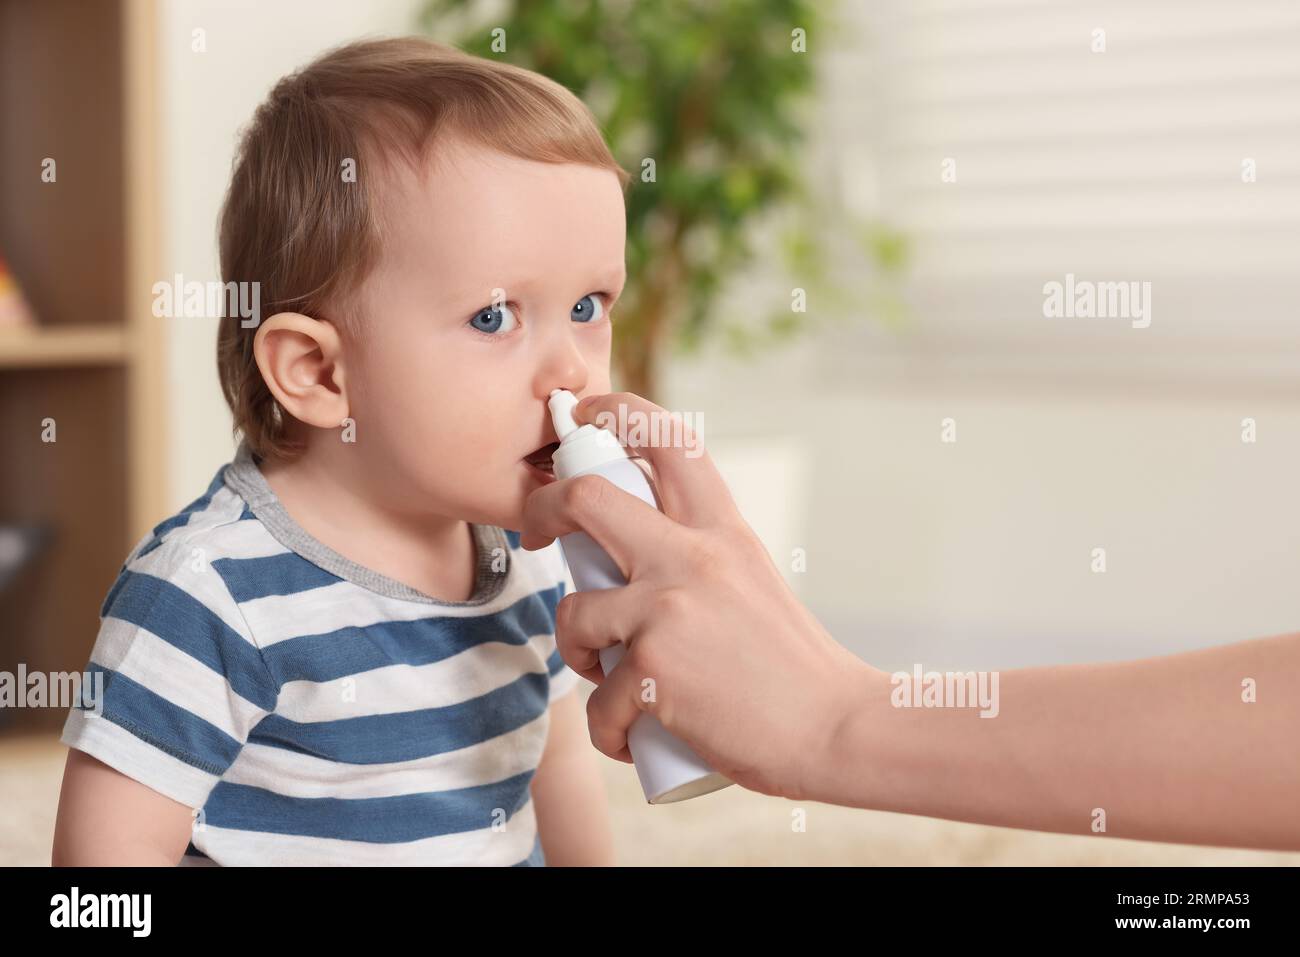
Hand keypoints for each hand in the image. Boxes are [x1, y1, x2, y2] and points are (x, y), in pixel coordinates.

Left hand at [521, 391, 874, 800]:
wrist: (833, 729)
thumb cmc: (791, 666)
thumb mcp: (750, 579)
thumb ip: (700, 555)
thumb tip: (633, 549)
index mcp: (721, 529)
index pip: (667, 439)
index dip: (615, 410)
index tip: (583, 417)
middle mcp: (692, 556)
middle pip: (586, 496)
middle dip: (543, 508)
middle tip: (538, 535)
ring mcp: (667, 610)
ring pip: (573, 614)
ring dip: (577, 653)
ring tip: (607, 679)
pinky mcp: (653, 670)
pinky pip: (597, 702)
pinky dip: (608, 730)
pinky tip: (632, 738)